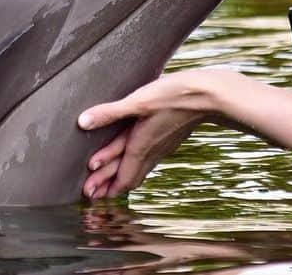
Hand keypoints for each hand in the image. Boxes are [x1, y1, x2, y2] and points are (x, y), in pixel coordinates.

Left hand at [76, 69, 229, 199]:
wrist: (208, 96)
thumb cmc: (174, 97)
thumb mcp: (138, 101)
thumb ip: (110, 113)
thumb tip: (82, 122)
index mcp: (141, 146)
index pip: (122, 177)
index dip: (106, 187)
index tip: (89, 195)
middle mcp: (151, 151)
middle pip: (128, 177)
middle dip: (108, 187)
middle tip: (91, 196)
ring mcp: (161, 146)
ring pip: (139, 169)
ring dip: (121, 178)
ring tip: (108, 186)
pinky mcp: (168, 138)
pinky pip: (148, 160)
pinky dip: (135, 167)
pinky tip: (136, 162)